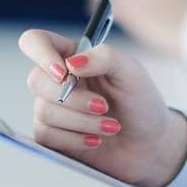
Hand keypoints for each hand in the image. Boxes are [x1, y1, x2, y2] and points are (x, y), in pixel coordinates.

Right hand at [18, 27, 186, 186]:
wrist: (149, 145)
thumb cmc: (141, 103)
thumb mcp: (131, 71)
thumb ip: (103, 56)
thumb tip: (71, 63)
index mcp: (73, 56)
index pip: (36, 42)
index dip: (41, 54)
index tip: (65, 73)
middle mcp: (59, 80)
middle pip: (36, 80)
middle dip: (73, 99)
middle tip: (103, 105)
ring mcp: (54, 108)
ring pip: (44, 111)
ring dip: (82, 122)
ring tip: (110, 126)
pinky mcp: (53, 136)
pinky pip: (46, 135)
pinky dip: (74, 139)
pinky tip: (95, 141)